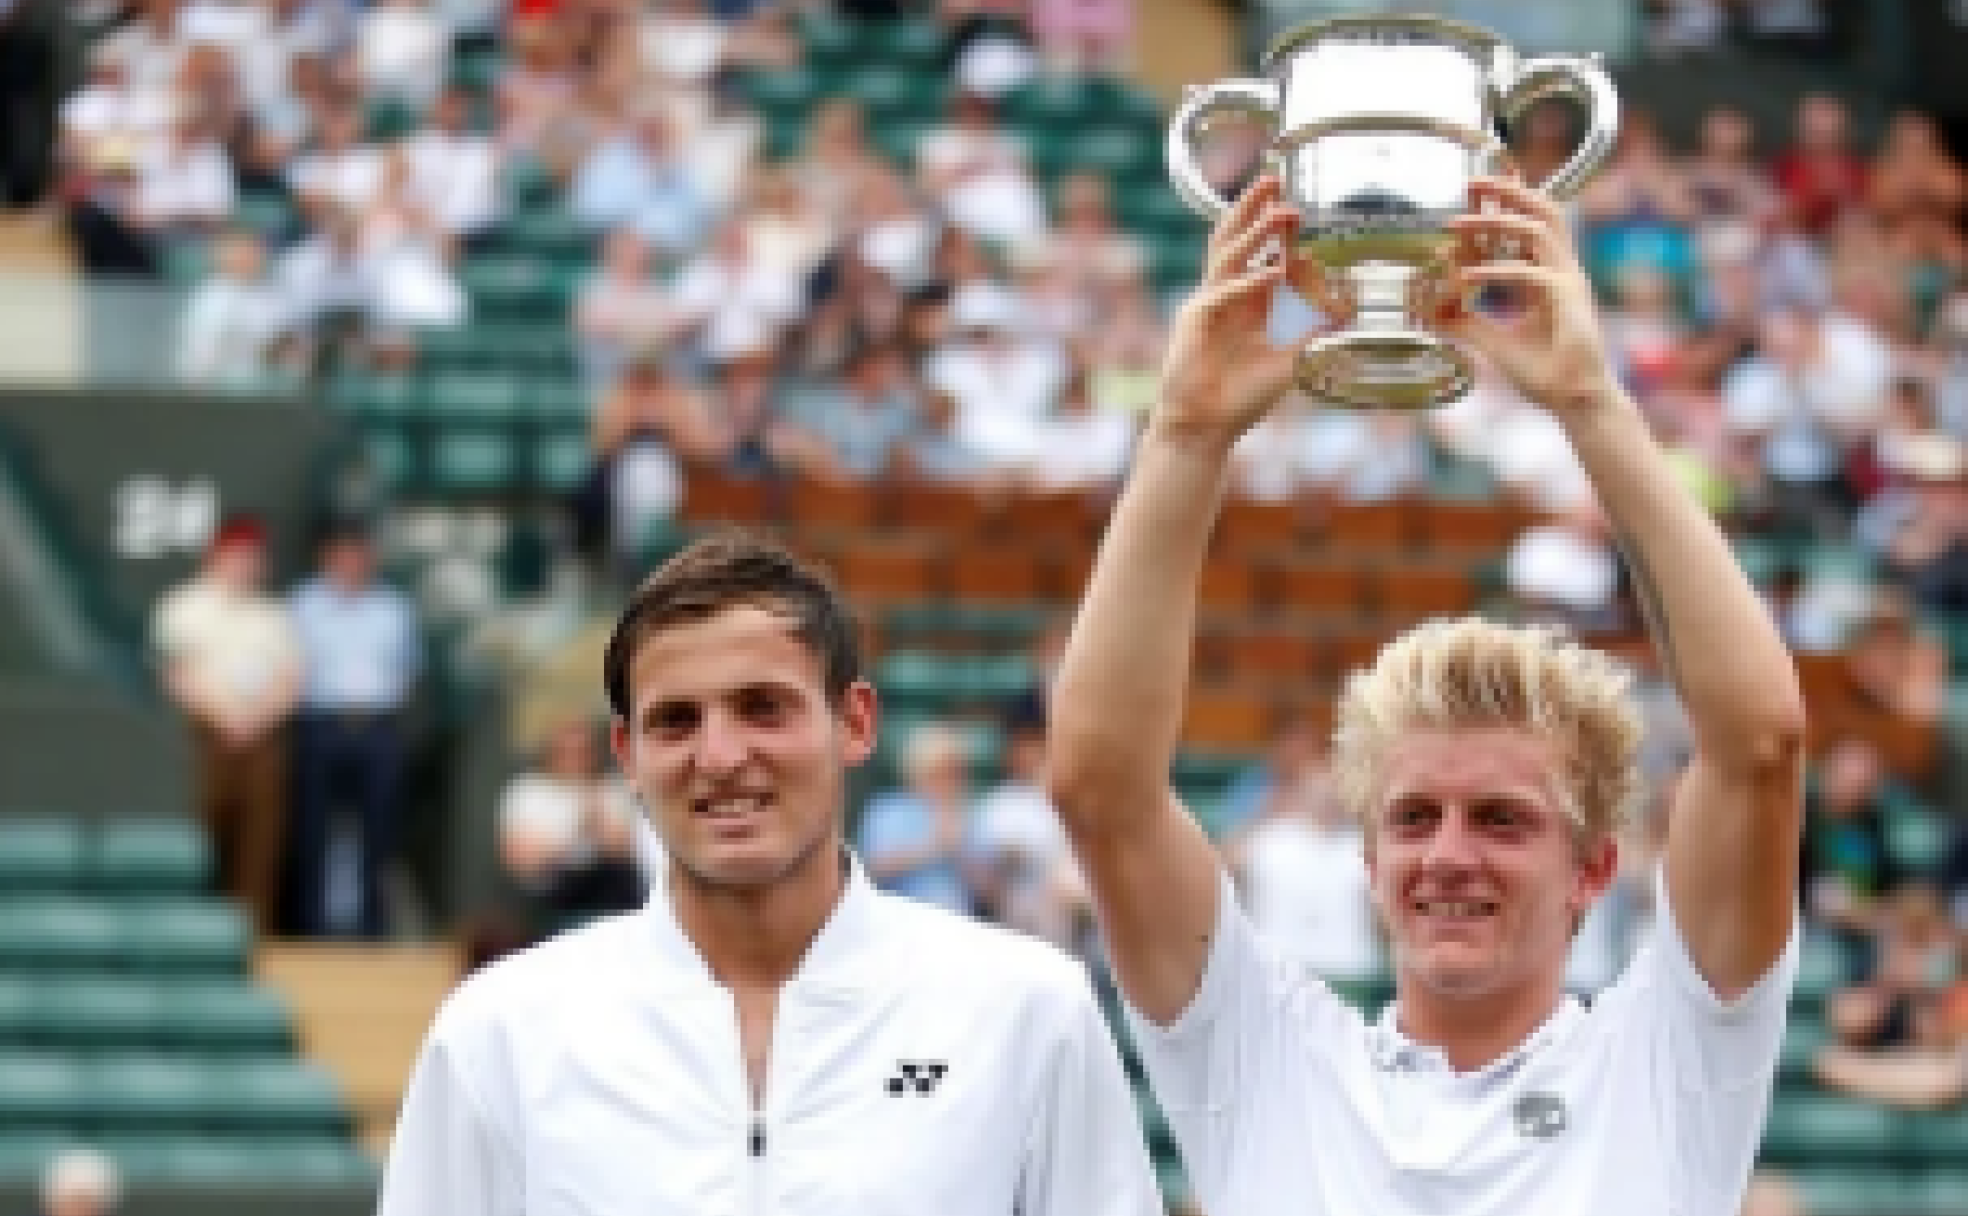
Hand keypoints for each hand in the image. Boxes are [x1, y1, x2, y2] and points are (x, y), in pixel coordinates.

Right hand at [1153, 174, 1301, 449]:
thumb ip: (1314, 334)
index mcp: (1244, 301)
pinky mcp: (1196, 322)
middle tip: (1274, 178)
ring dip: (1255, 232)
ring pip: (1228, 256)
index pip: (1259, 253)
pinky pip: (1224, 294)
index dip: (1276, 228)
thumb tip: (1347, 310)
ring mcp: (1207, 305)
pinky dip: (1249, 283)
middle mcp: (1224, 296)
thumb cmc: (1242, 398)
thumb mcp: (1291, 361)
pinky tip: (1274, 273)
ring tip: (1282, 212)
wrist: (1204, 428)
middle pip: (1234, 238)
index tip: (1297, 206)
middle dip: (1254, 208)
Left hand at [1441, 177, 1621, 415]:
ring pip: (1539, 231)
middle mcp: (1561, 271)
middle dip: (1510, 191)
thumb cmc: (1543, 372)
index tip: (1475, 191)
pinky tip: (1466, 275)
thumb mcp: (1492, 341)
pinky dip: (1497, 270)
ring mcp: (1569, 282)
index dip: (1507, 203)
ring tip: (1457, 223)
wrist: (1575, 401)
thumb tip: (1430, 307)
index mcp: (1548, 275)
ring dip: (1497, 221)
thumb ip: (1464, 320)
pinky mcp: (1569, 301)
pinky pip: (1532, 274)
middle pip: (1544, 212)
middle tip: (1472, 181)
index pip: (1529, 226)